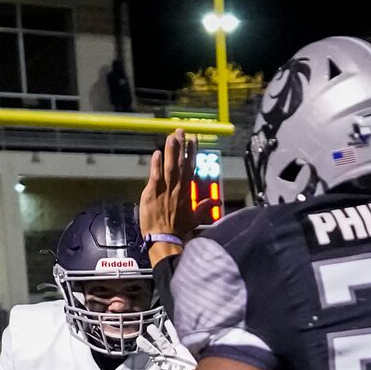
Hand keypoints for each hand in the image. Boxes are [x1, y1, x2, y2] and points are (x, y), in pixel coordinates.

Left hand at [138, 130, 194, 252]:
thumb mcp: (195, 217)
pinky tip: (157, 153)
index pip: (191, 167)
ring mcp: (165, 189)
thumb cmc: (179, 229)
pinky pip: (155, 175)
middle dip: (181, 146)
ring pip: (169, 166)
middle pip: (181, 163)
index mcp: (187, 191)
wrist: (165, 238)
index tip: (194, 139)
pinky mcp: (152, 192)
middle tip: (181, 131)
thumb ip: (205, 206)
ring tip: (172, 136)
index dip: (192, 153)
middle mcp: (177, 187)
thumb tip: (218, 202)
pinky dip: (156, 164)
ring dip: (171, 151)